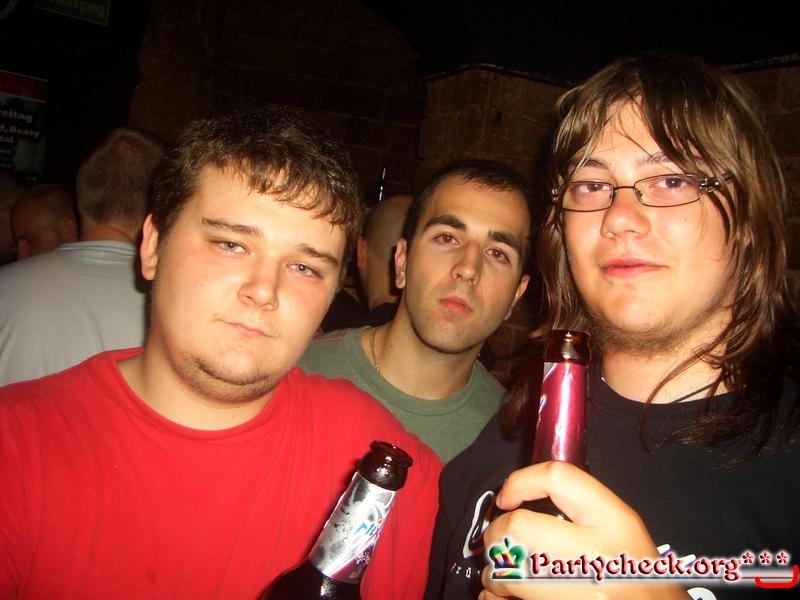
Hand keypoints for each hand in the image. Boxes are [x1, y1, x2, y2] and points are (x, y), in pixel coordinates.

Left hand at [480, 461, 686, 598]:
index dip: (520, 481)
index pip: (558, 478)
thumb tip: (517, 498)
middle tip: (499, 539)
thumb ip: (576, 503)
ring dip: (494, 570)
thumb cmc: (634, 570)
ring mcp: (575, 591)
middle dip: (496, 533)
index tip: (507, 498)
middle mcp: (593, 556)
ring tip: (506, 571)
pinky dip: (497, 595)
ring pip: (505, 572)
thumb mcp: (620, 524)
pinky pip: (506, 599)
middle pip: (518, 527)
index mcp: (612, 521)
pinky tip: (507, 595)